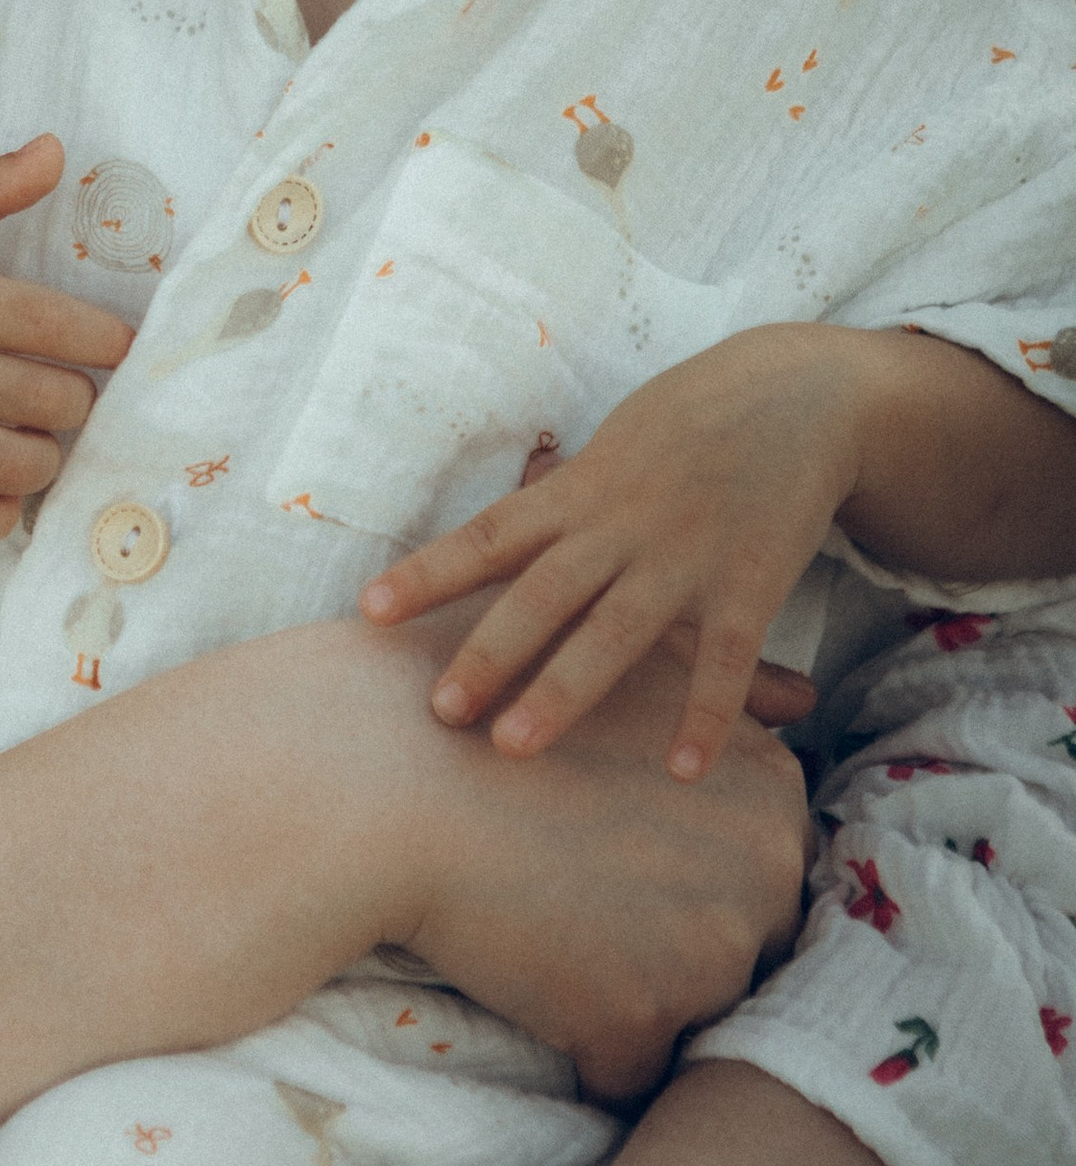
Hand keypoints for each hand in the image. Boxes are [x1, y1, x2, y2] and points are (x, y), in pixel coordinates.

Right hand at [353, 608, 810, 1102]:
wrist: (379, 775)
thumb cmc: (492, 697)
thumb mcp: (628, 661)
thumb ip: (728, 684)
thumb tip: (805, 696)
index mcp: (770, 791)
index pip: (763, 867)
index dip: (686, 869)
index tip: (616, 855)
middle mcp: (766, 873)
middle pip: (744, 943)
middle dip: (672, 939)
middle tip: (578, 900)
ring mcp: (709, 953)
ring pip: (695, 1012)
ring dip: (630, 995)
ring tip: (548, 940)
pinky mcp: (638, 1021)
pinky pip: (632, 1073)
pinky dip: (586, 1052)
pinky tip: (531, 995)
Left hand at [360, 323, 875, 779]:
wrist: (795, 394)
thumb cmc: (686, 424)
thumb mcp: (609, 446)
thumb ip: (558, 500)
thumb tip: (493, 541)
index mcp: (578, 490)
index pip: (488, 536)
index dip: (428, 572)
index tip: (370, 610)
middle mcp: (621, 525)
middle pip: (541, 596)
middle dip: (488, 653)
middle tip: (439, 711)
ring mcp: (685, 557)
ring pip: (614, 633)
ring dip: (563, 692)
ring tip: (515, 748)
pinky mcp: (750, 584)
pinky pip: (724, 660)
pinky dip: (706, 715)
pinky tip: (682, 770)